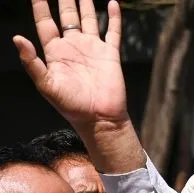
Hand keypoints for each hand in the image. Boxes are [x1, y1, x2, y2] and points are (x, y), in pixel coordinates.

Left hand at [15, 0, 127, 129]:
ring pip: (88, 20)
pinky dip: (114, 18)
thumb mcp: (46, 84)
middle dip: (64, 1)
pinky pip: (113, 32)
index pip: (45, 23)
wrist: (99, 118)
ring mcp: (92, 49)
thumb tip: (17, 38)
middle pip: (67, 17)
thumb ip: (31, 62)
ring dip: (85, 4)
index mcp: (55, 52)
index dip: (40, 7)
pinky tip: (112, 3)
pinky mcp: (110, 54)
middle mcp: (73, 47)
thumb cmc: (71, 105)